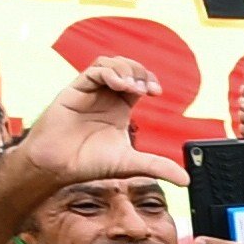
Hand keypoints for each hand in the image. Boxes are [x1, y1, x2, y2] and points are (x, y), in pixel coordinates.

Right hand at [13, 56, 187, 187]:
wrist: (57, 168)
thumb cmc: (88, 163)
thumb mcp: (131, 163)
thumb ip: (158, 167)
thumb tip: (185, 180)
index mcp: (119, 108)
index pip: (138, 82)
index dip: (149, 80)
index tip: (157, 93)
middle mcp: (104, 96)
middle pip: (126, 67)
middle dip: (141, 72)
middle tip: (148, 89)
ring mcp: (89, 92)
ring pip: (109, 63)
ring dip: (126, 69)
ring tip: (134, 87)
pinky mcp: (73, 91)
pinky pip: (93, 72)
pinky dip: (109, 73)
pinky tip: (120, 85)